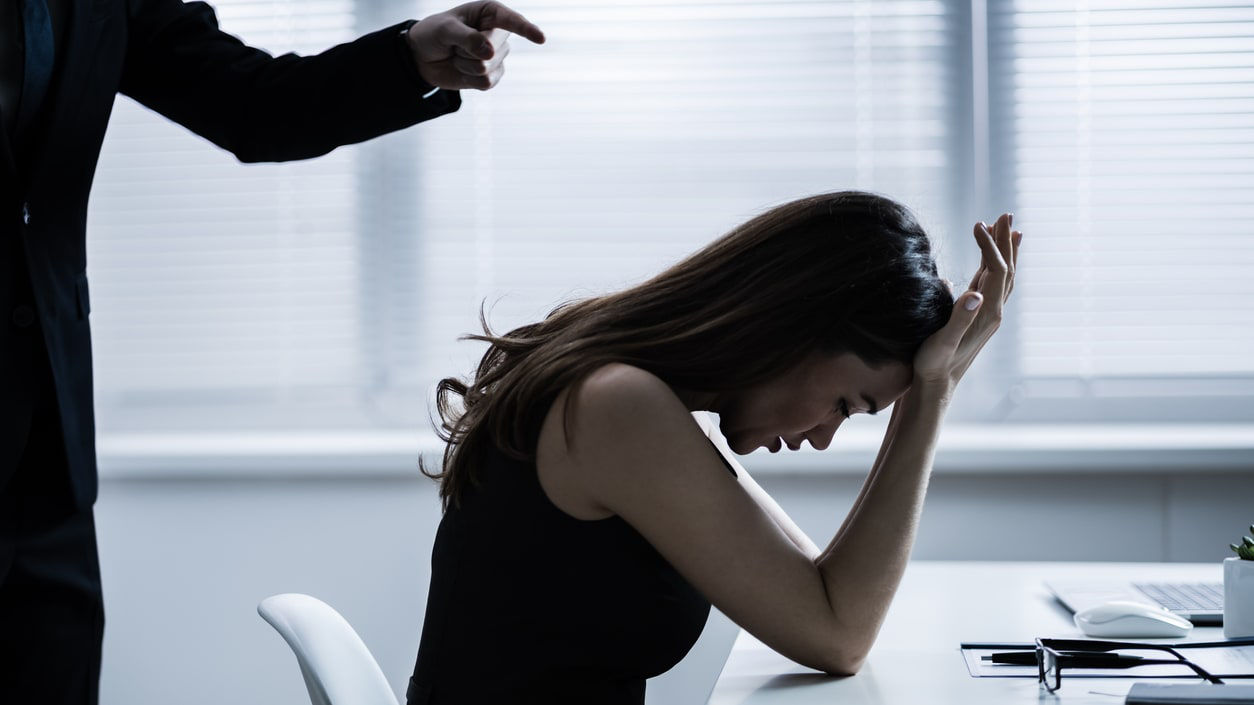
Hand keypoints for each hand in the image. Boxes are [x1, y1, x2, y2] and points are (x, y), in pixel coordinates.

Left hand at [406, 1, 544, 90]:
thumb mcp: (445, 29)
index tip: (540, 39)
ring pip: (487, 67)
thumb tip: (490, 53)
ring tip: (456, 55)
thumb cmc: (434, 34)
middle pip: (493, 49)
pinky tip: (462, 71)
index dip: (526, 30)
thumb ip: (467, 38)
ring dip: (465, 65)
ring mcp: (497, 56)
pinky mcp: (492, 76)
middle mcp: (498, 34)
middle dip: (468, 50)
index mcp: (491, 13)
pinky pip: (486, 83)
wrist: (423, 57)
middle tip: (454, 44)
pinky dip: (469, 79)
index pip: (512, 21)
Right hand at [912, 213, 1021, 392]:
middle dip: (1006, 240)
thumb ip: (959, 317)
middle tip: (1006, 214)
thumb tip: (975, 293)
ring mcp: (986, 313)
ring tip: (1006, 228)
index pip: (995, 270)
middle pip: (1006, 268)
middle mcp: (992, 311)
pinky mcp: (977, 315)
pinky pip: (991, 284)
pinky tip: (988, 259)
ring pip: (1002, 275)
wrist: (935, 387)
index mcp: (987, 313)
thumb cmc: (934, 365)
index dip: (989, 245)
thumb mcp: (943, 342)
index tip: (977, 224)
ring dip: (1004, 250)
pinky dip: (993, 265)